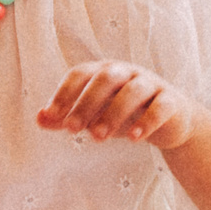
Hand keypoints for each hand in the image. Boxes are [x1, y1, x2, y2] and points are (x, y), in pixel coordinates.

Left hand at [36, 62, 196, 149]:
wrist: (170, 122)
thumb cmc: (124, 114)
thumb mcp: (94, 116)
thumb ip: (67, 118)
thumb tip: (39, 119)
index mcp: (105, 71)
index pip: (81, 73)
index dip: (65, 93)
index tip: (52, 116)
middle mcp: (128, 72)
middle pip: (106, 77)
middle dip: (87, 103)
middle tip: (71, 130)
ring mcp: (151, 84)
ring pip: (133, 90)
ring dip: (114, 113)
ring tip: (98, 138)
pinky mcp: (171, 101)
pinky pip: (160, 106)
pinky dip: (147, 121)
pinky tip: (134, 138)